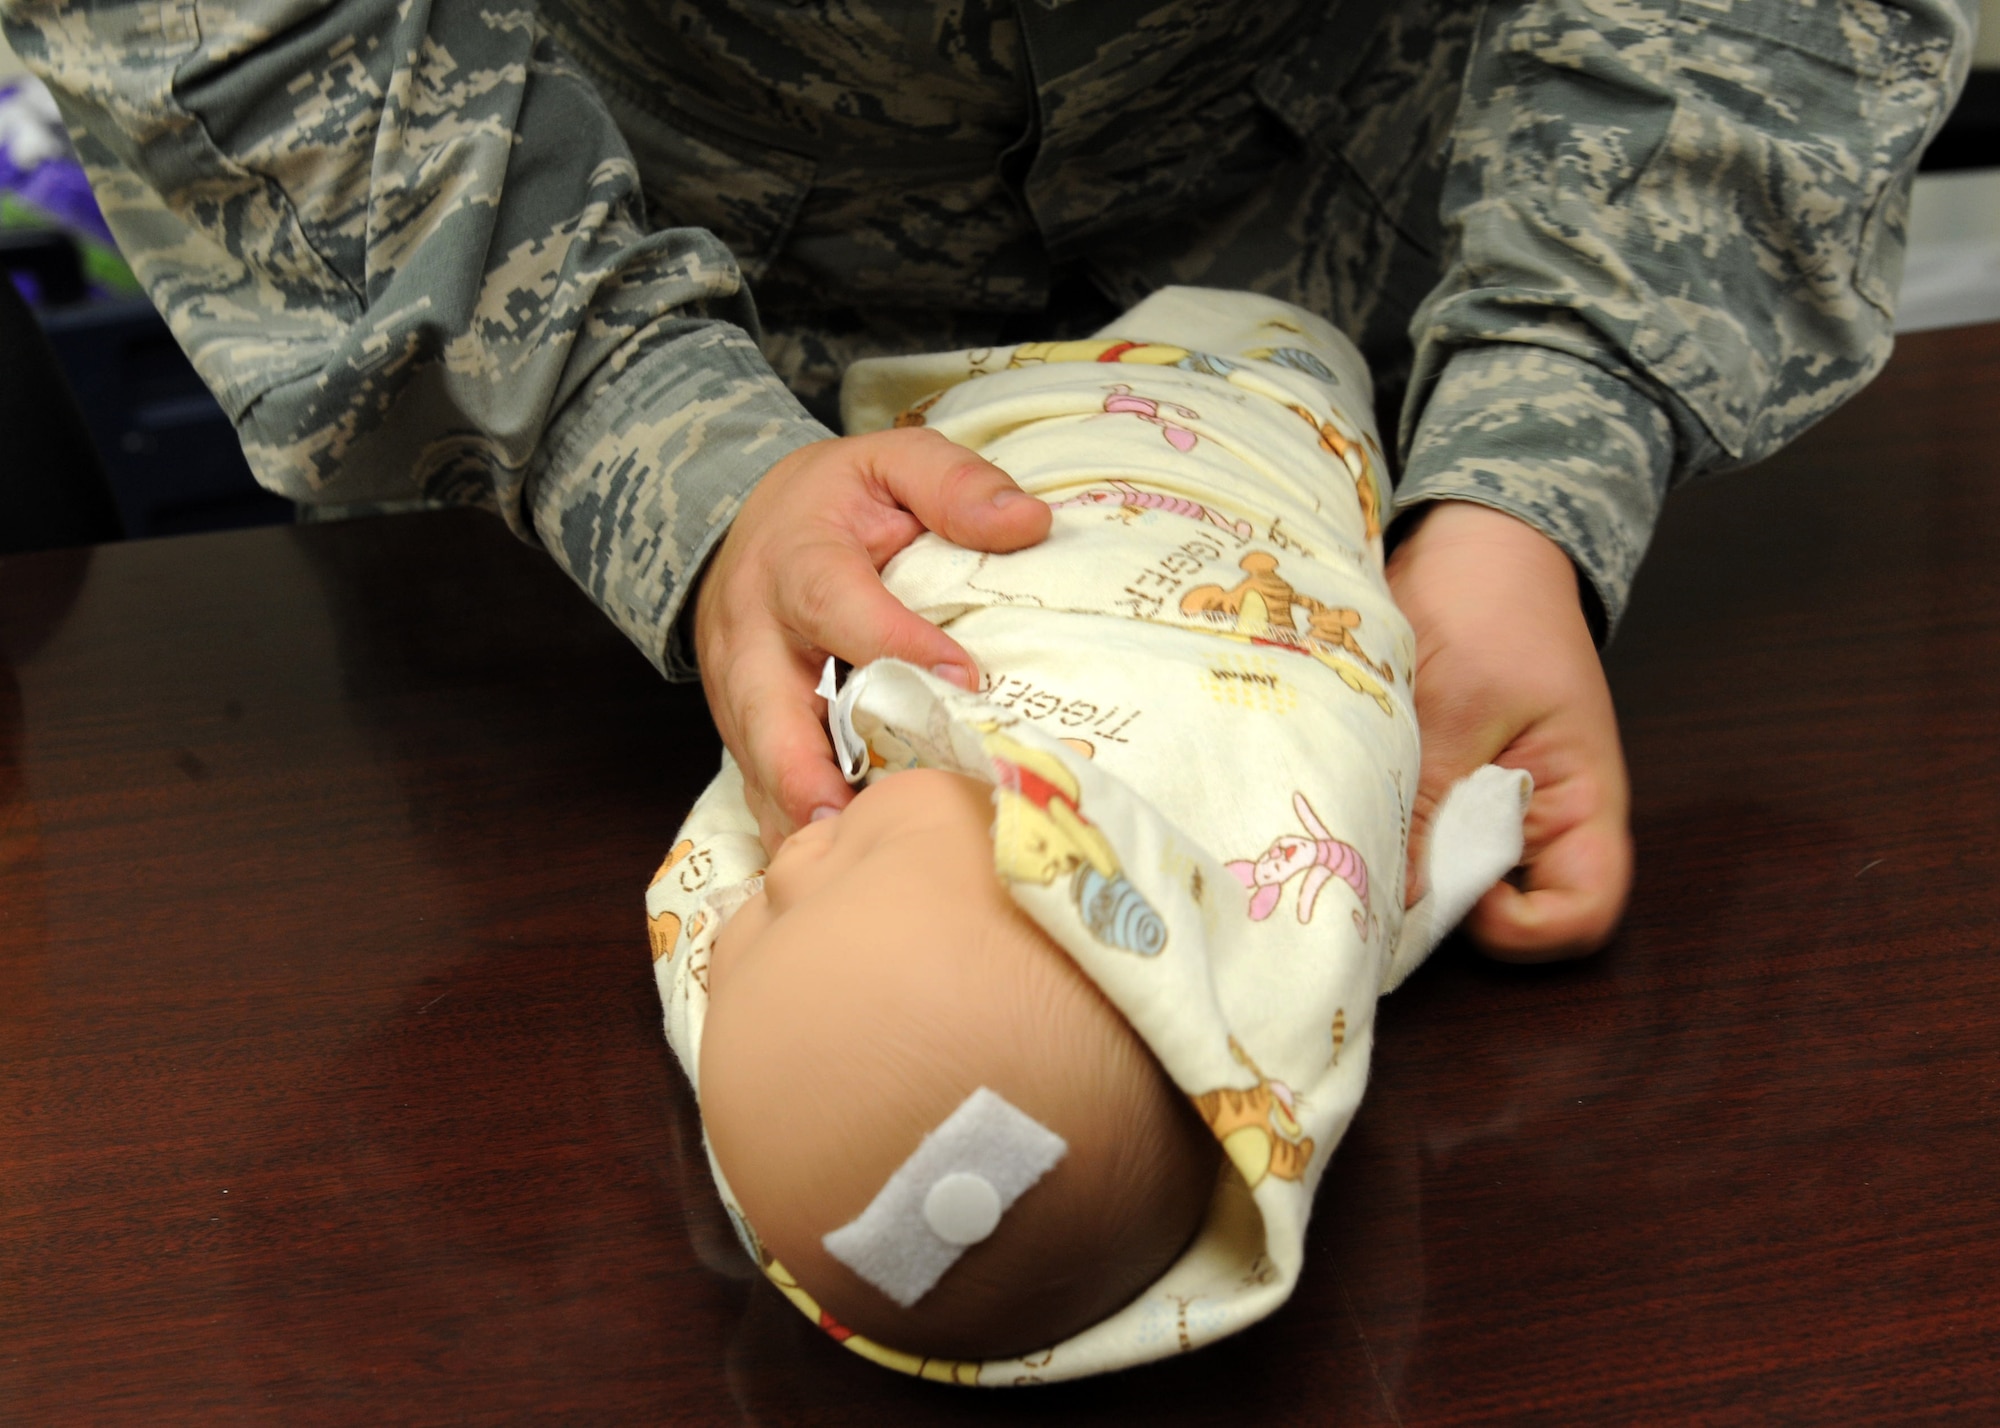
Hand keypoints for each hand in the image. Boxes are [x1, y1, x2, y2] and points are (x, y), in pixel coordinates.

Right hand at [692, 428, 1050, 851]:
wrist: (748, 524)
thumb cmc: (837, 501)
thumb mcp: (891, 462)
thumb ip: (954, 484)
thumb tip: (1028, 522)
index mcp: (797, 560)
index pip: (839, 604)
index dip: (894, 644)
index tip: (961, 682)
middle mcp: (754, 632)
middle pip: (766, 706)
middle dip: (798, 768)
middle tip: (842, 819)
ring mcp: (739, 690)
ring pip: (756, 761)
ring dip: (792, 814)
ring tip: (837, 864)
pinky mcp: (741, 729)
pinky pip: (755, 787)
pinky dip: (786, 828)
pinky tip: (827, 869)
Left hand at [1386, 501, 1631, 958]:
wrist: (1474, 541)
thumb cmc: (1486, 603)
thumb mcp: (1452, 703)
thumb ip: (1429, 803)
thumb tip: (1401, 900)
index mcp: (1579, 800)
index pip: (1582, 913)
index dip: (1521, 927)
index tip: (1453, 886)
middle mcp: (1544, 819)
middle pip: (1515, 913)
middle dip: (1448, 904)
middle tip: (1380, 864)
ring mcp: (1496, 808)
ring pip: (1458, 879)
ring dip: (1412, 866)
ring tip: (1361, 830)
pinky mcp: (1453, 789)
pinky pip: (1427, 838)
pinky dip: (1395, 834)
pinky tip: (1357, 807)